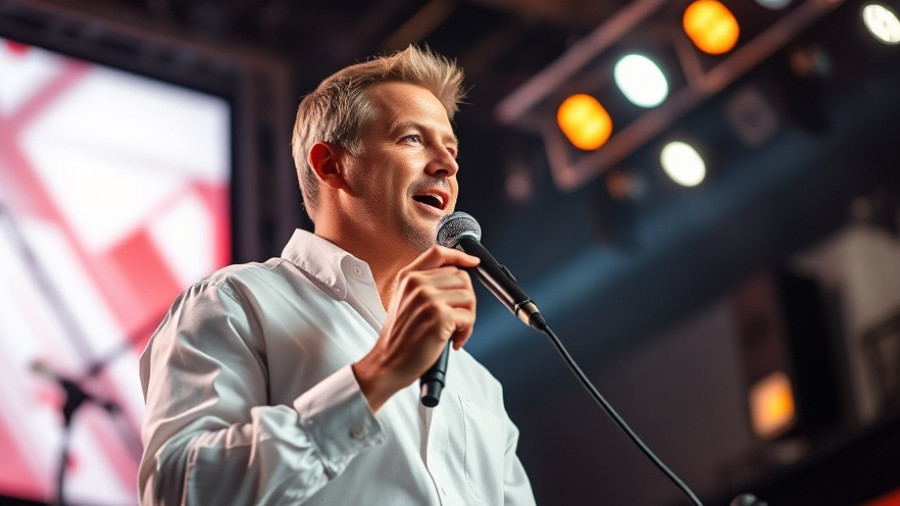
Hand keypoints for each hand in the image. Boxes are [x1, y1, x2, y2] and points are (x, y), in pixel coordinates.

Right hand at [352, 246, 479, 411]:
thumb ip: (425, 285)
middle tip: (459, 318)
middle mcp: (417, 284)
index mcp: (408, 277)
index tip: (472, 262)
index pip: (439, 254)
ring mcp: (428, 299)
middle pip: (462, 277)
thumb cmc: (399, 338)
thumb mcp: (404, 301)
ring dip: (468, 317)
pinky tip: (453, 341)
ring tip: (455, 330)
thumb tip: (458, 277)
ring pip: (469, 297)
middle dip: (467, 299)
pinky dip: (466, 332)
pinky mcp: (439, 316)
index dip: (460, 256)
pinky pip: (469, 317)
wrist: (387, 362)